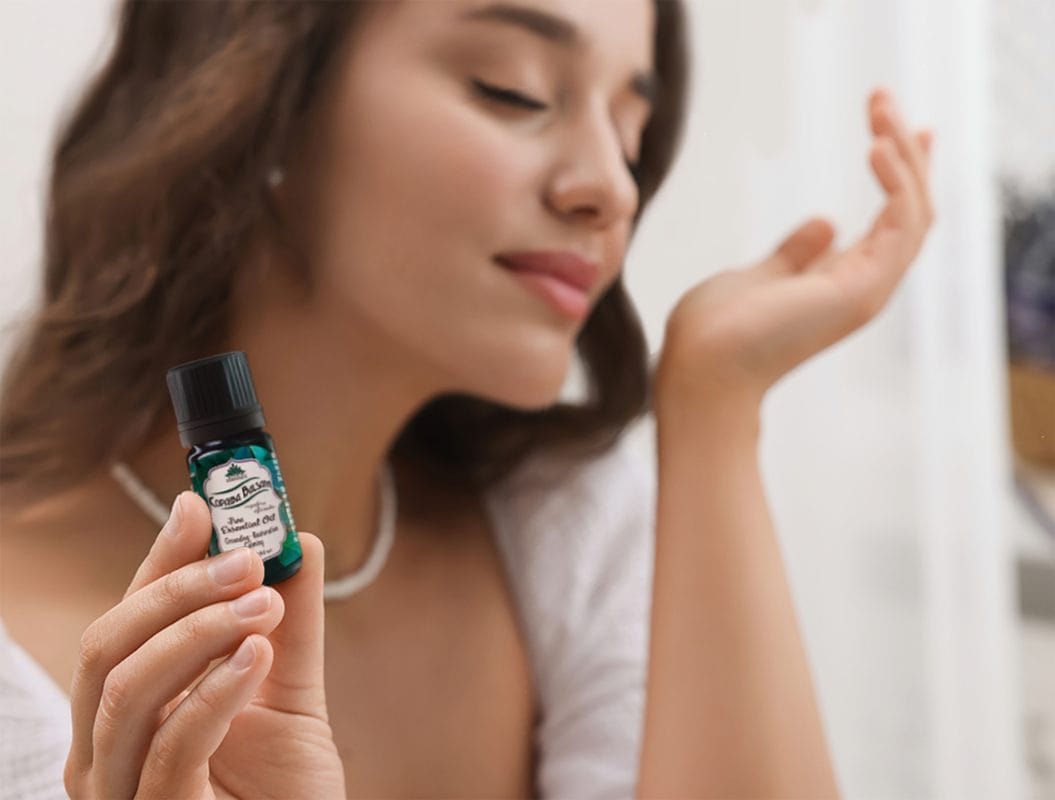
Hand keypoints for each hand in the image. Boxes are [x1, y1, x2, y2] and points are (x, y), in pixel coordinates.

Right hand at [64, 491, 344, 798]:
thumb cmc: (283, 791)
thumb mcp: (288, 692)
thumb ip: (290, 621)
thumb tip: (299, 542)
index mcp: (130, 707)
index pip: (128, 617)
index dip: (160, 559)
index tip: (201, 503)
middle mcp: (106, 747)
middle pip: (108, 644)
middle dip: (178, 587)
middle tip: (247, 556)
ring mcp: (121, 788)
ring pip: (127, 687)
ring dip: (199, 630)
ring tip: (263, 603)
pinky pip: (170, 743)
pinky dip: (213, 688)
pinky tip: (256, 655)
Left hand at [654, 87, 934, 411]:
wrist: (699, 372)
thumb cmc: (715, 334)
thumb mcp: (758, 277)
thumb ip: (794, 254)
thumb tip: (826, 222)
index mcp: (840, 283)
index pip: (889, 221)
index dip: (897, 173)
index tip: (891, 131)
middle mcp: (863, 287)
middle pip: (911, 211)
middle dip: (906, 152)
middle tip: (885, 100)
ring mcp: (867, 290)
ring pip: (915, 212)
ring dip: (905, 153)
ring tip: (879, 105)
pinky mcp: (862, 289)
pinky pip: (901, 224)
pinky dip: (898, 180)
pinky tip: (876, 145)